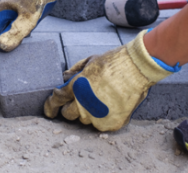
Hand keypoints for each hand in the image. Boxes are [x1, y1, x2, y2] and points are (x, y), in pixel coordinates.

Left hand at [43, 30, 176, 130]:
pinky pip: (101, 125)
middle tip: (80, 100)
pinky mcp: (111, 123)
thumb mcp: (89, 62)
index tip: (50, 111)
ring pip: (85, 120)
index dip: (50, 107)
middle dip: (71, 108)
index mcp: (76, 88)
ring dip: (87, 113)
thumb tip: (64, 78)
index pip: (56, 101)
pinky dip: (103, 118)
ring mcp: (98, 116)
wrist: (137, 68)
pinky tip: (109, 106)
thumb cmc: (113, 62)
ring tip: (99, 100)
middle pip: (68, 114)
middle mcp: (84, 104)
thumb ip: (74, 72)